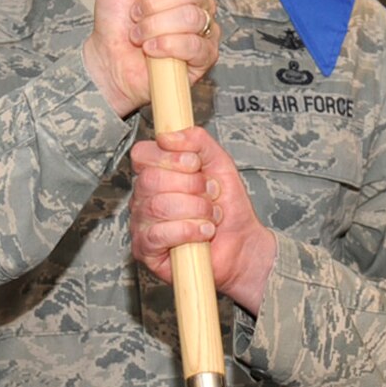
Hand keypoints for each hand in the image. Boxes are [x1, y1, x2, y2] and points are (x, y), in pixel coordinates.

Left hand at [83, 0, 220, 116]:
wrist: (107, 59)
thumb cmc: (114, 18)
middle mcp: (198, 2)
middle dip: (153, 6)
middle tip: (136, 17)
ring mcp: (204, 30)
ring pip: (191, 18)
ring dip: (155, 27)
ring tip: (140, 36)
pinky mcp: (204, 57)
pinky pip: (196, 45)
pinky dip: (167, 46)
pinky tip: (151, 50)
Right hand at [131, 127, 275, 314]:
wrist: (243, 244)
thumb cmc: (228, 206)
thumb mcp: (219, 163)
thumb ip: (197, 141)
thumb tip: (167, 136)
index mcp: (156, 173)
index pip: (143, 154)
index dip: (171, 158)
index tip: (195, 165)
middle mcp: (143, 197)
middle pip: (151, 180)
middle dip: (192, 187)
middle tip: (209, 196)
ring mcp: (141, 223)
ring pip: (159, 206)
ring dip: (196, 211)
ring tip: (210, 217)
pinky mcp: (146, 250)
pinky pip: (159, 234)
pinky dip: (189, 231)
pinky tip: (203, 233)